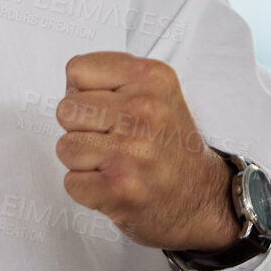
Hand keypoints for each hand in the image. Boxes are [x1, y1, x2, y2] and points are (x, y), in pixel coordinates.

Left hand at [53, 52, 239, 251]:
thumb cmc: (171, 146)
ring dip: (84, 161)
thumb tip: (69, 89)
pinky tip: (116, 185)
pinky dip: (88, 189)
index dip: (85, 93)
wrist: (206, 199)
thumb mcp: (155, 92)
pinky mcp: (119, 188)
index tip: (111, 110)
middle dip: (82, 129)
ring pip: (65, 147)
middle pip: (66, 110)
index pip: (76, 70)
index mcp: (151, 78)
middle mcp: (144, 111)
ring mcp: (131, 151)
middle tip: (115, 141)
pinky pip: (71, 182)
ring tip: (117, 164)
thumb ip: (112, 80)